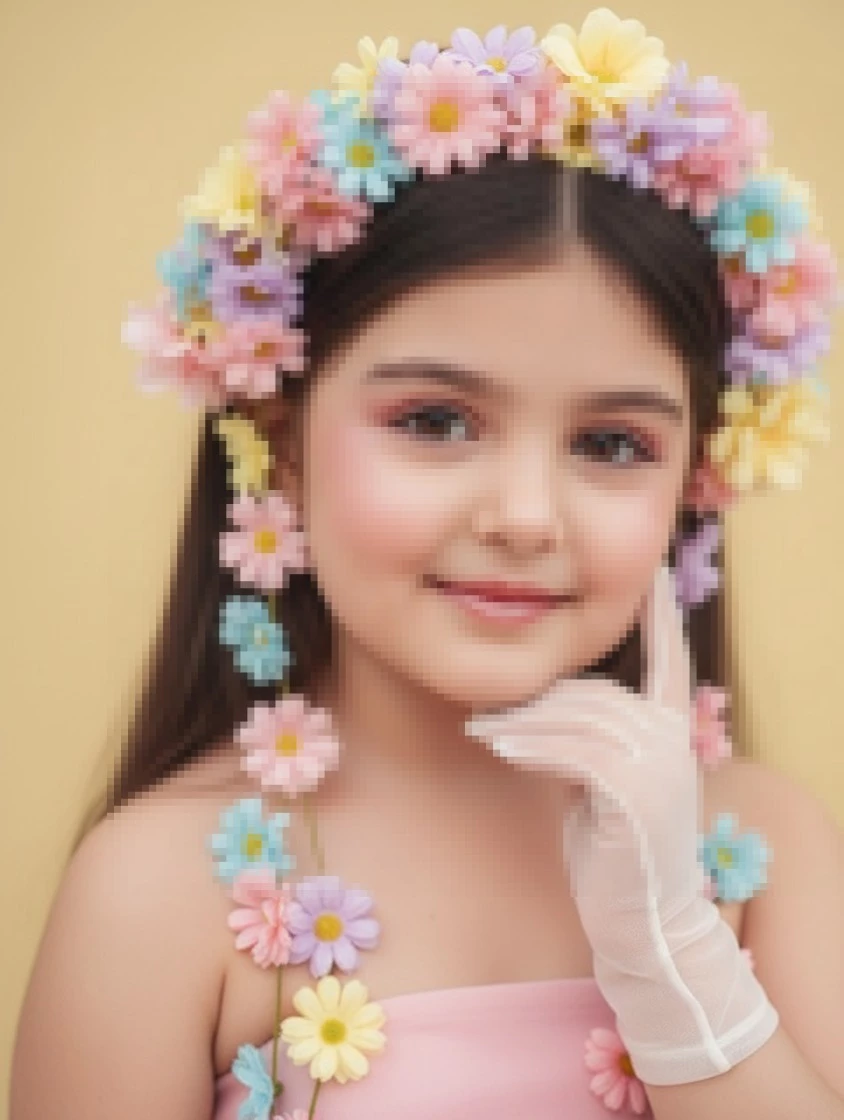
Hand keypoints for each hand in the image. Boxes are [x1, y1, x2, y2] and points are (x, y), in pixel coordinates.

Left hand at [465, 565, 778, 1085]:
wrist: (644, 924)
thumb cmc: (615, 851)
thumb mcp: (605, 783)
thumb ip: (588, 737)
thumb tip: (533, 704)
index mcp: (672, 729)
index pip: (670, 657)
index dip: (658, 616)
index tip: (648, 575)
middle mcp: (672, 737)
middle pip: (593, 690)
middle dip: (536, 697)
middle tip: (486, 707)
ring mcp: (658, 763)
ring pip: (577, 716)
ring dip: (522, 722)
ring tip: (480, 728)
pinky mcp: (633, 790)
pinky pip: (570, 749)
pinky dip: (529, 745)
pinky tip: (498, 744)